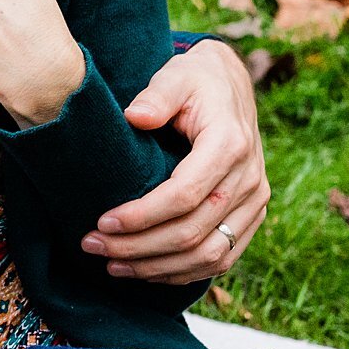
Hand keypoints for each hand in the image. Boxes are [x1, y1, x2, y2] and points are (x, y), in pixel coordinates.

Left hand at [79, 41, 269, 282]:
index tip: (103, 221)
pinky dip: (183, 271)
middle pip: (194, 231)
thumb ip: (156, 96)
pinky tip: (147, 271)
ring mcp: (255, 202)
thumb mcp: (175, 76)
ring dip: (158, 267)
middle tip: (93, 245)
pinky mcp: (251, 217)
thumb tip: (134, 117)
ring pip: (210, 254)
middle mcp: (250, 179)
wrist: (229, 87)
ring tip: (112, 266)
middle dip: (139, 247)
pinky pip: (223, 257)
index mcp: (230, 145)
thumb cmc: (194, 81)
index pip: (186, 194)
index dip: (143, 215)